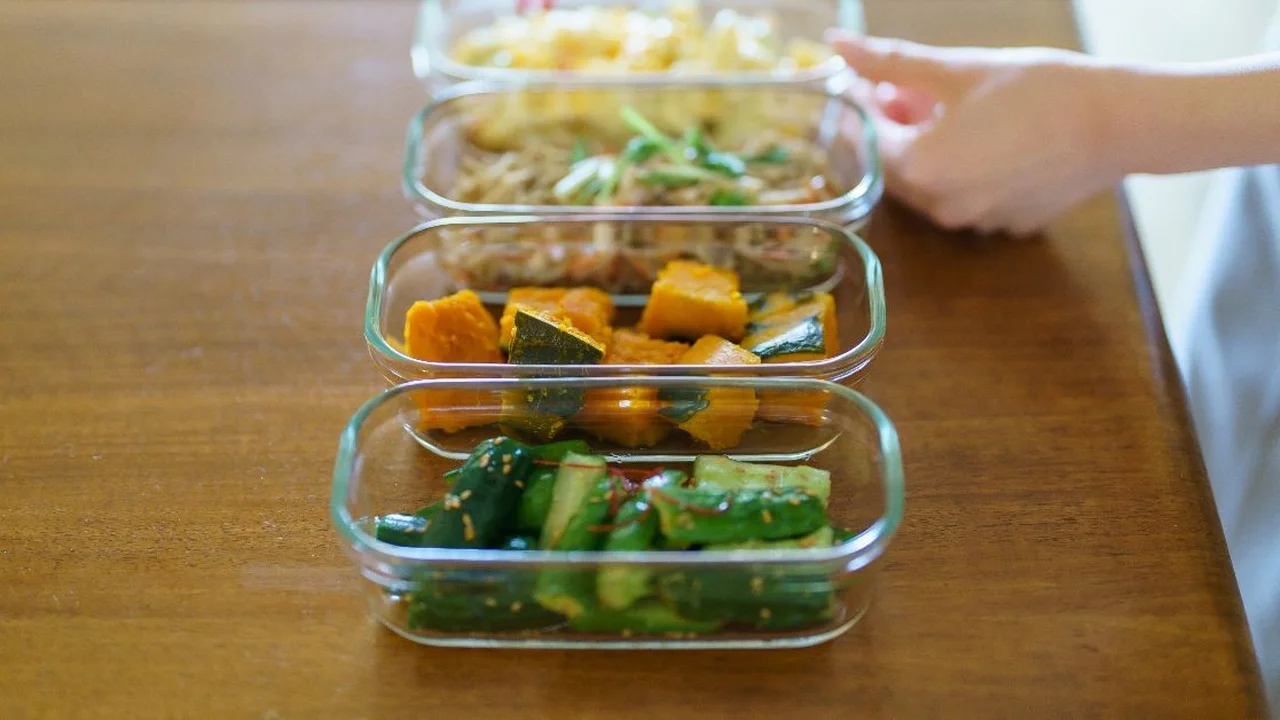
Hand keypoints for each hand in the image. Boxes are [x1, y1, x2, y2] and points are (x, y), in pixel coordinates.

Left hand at [828, 33, 1123, 235]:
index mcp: (921, 169)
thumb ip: (890, 62)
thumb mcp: (957, 69)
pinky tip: (989, 135)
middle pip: (898, 167)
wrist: (1122, 121)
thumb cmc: (1039, 89)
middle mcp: (943, 206)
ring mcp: (978, 222)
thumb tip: (836, 44)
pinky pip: (972, 195)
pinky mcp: (1011, 224)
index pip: (868, 140)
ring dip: (929, 147)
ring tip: (949, 106)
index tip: (869, 79)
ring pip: (934, 184)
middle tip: (905, 89)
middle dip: (895, 128)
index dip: (863, 107)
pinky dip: (966, 167)